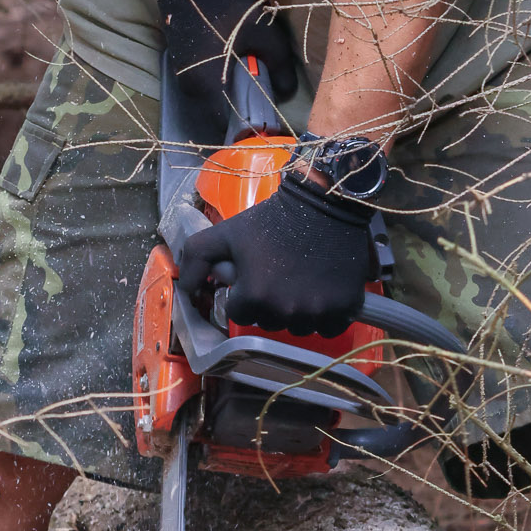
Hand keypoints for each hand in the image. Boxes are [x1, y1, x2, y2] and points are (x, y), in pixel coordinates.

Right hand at [146, 0, 297, 137]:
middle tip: (266, 107)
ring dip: (232, 101)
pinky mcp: (182, 66)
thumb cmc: (225, 5)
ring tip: (255, 88)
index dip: (249, 131)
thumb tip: (287, 94)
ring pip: (211, 103)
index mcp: (207, 87)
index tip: (268, 127)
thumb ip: (280, 67)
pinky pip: (204, 88)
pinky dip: (221, 88)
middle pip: (218, 118)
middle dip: (242, 117)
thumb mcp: (264, 33)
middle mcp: (189, 90)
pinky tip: (237, 72)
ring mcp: (182, 78)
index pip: (226, 129)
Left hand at [178, 171, 375, 336]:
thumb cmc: (271, 219)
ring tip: (299, 282)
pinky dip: (325, 315)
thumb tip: (185, 290)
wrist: (324, 203)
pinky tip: (321, 291)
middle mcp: (286, 311)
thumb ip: (196, 258)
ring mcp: (317, 312)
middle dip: (268, 304)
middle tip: (276, 276)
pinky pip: (328, 327)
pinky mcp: (344, 309)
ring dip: (296, 312)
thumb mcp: (226, 232)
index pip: (240, 313)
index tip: (254, 275)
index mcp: (254, 296)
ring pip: (298, 328)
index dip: (244, 293)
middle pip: (269, 323)